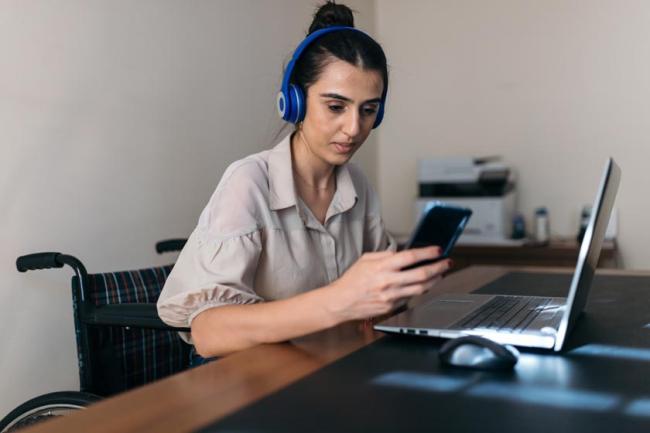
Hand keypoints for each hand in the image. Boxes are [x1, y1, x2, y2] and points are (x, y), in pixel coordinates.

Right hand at [324, 246, 451, 322]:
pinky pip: (409, 298)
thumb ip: (385, 255)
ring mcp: (391, 296)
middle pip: (421, 275)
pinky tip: (422, 285)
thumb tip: (401, 253)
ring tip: (440, 274)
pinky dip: (418, 291)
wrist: (340, 302)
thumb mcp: (366, 259)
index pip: (410, 257)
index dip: (427, 253)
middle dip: (438, 268)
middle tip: (446, 263)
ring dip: (434, 281)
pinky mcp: (391, 307)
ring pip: (420, 289)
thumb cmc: (351, 280)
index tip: (437, 250)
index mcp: (382, 267)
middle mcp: (388, 282)